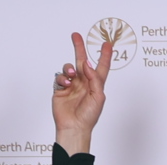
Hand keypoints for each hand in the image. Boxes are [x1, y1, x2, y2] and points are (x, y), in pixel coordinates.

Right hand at [50, 31, 110, 152]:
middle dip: (79, 48)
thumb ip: (94, 79)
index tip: (107, 44)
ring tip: (72, 74)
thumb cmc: (89, 116)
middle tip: (76, 36)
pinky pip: (60, 77)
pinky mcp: (61, 89)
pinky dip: (62, 78)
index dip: (104, 55)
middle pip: (81, 60)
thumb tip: (86, 64)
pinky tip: (65, 84)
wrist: (74, 127)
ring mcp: (72, 85)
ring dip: (69, 67)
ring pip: (69, 67)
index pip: (101, 66)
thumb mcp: (98, 97)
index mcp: (95, 84)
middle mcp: (83, 82)